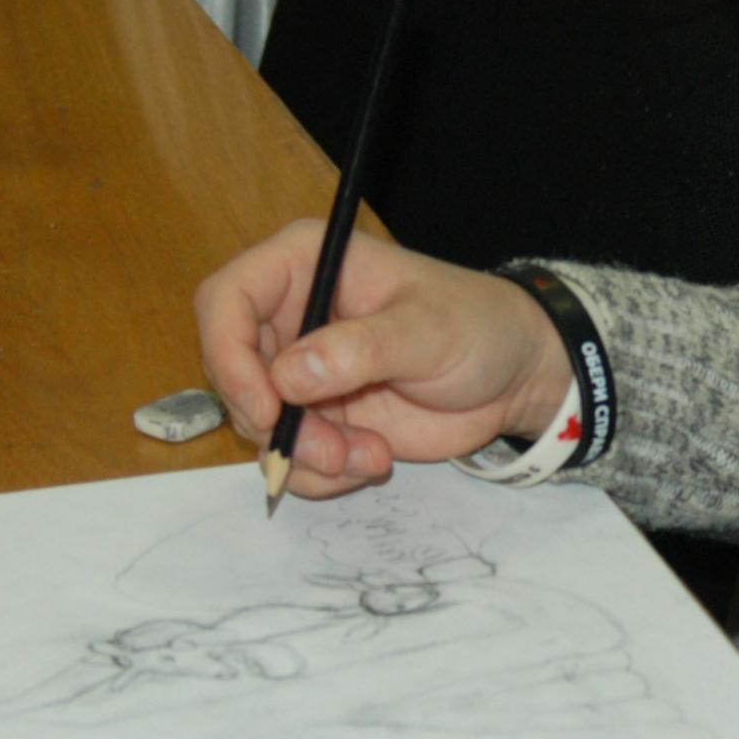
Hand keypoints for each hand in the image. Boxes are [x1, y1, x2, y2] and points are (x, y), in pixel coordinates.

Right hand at [195, 222, 574, 498]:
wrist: (513, 376)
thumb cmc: (476, 326)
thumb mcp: (425, 331)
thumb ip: (358, 349)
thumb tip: (287, 377)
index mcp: (303, 265)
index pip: (225, 301)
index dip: (229, 356)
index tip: (266, 408)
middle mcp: (289, 316)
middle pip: (232, 374)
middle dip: (276, 425)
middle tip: (334, 450)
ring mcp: (299, 371)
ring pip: (258, 426)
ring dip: (308, 456)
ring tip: (372, 455)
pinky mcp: (317, 416)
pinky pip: (290, 456)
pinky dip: (323, 473)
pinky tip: (373, 460)